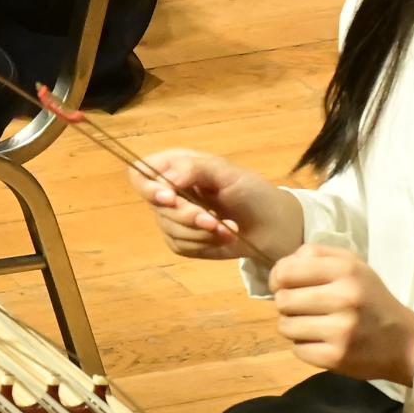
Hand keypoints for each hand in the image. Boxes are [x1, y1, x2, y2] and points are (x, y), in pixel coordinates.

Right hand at [132, 148, 303, 262]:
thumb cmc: (252, 191)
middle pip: (155, 205)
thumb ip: (195, 169)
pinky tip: (223, 237)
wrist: (273, 225)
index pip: (140, 173)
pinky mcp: (183, 242)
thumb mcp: (228, 172)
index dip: (148, 186)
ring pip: (169, 228)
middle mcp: (170, 191)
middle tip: (212, 219)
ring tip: (227, 228)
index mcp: (175, 166)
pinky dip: (204, 244)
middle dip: (186, 215)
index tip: (169, 198)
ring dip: (200, 232)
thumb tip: (167, 180)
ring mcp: (174, 219)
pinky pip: (180, 246)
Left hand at [266, 244, 413, 386]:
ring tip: (312, 324)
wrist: (404, 342)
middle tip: (303, 307)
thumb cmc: (371, 299)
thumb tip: (281, 267)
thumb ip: (316, 255)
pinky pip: (297, 349)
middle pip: (283, 300)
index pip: (286, 272)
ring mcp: (340, 330)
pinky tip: (322, 342)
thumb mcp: (353, 265)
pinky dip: (305, 346)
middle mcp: (343, 298)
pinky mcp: (336, 358)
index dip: (278, 279)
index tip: (285, 285)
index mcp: (345, 270)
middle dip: (286, 304)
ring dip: (293, 326)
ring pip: (285, 326)